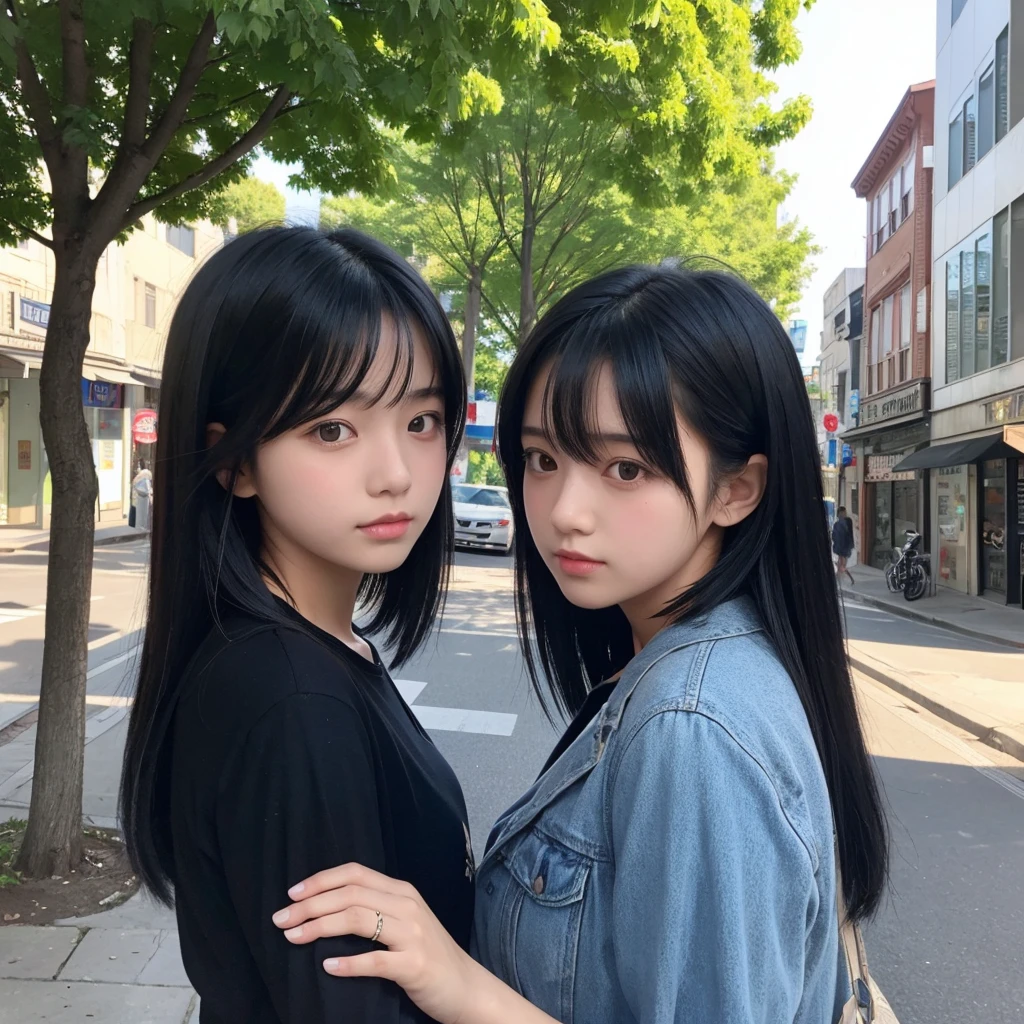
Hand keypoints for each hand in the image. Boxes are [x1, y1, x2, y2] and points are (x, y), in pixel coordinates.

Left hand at [273, 863, 481, 1023]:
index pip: (355, 873)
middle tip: (281, 919)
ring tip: (294, 937)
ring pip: (358, 919)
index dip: (320, 880)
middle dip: (310, 905)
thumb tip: (328, 907)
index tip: (292, 894)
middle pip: (350, 894)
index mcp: (401, 891)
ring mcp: (412, 934)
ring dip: (320, 927)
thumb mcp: (405, 922)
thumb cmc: (429, 955)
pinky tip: (327, 966)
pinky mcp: (414, 964)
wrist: (466, 987)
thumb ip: (376, 909)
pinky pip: (375, 960)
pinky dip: (348, 962)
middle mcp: (407, 905)